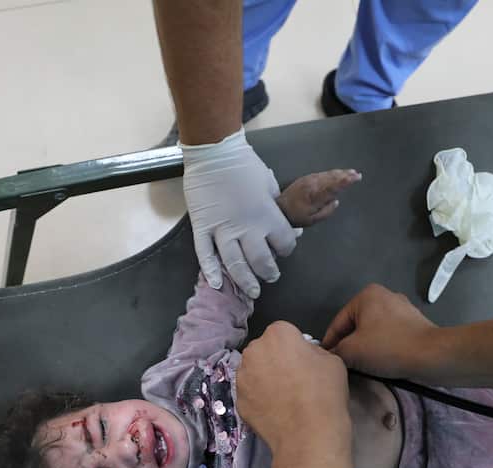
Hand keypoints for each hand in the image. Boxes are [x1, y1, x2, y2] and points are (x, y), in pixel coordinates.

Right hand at [182, 128, 298, 296]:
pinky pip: (205, 255)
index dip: (286, 249)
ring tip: (252, 290)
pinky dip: (211, 271)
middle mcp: (246, 228)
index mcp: (267, 216)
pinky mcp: (202, 228)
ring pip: (234, 264)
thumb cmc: (245, 165)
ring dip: (245, 280)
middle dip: (269, 272)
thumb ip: (278, 209)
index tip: (283, 249)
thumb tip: (290, 228)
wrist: (214, 152)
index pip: (284, 244)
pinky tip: (217, 284)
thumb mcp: (270, 185)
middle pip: (261, 262)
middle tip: (271, 276)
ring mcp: (221, 230)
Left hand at [238, 321, 353, 467]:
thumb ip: (313, 351)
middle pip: (264, 350)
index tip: (304, 363)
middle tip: (293, 380)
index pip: (284, 333)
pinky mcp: (238, 401)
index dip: (295, 347)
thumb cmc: (324, 393)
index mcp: (277, 334)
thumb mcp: (332, 361)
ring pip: (253, 371)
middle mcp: (253, 351)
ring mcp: (242, 377)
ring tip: (283, 398)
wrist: (308, 435)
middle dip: (275, 360)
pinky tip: (275, 411)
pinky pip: (250, 394)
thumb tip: (304, 356)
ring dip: (264, 378)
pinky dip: (259, 399)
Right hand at [322, 284, 439, 378]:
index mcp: (367, 295)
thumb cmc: (388, 348)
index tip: (325, 361)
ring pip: (374, 332)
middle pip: (356, 326)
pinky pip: (390, 337)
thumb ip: (336, 351)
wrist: (432, 356)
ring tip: (362, 367)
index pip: (338, 322)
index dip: (329, 344)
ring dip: (366, 349)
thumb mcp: (352, 351)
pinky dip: (383, 349)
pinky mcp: (415, 324)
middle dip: (349, 345)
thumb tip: (333, 355)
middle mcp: (385, 296)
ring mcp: (403, 309)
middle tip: (343, 365)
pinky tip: (382, 363)